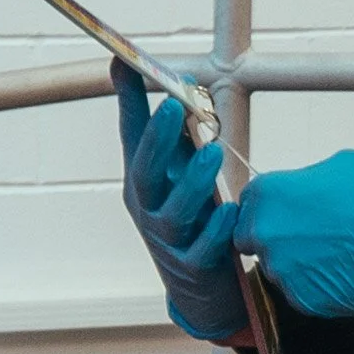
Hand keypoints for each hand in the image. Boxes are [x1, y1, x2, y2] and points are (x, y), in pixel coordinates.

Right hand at [115, 63, 244, 343]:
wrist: (200, 290)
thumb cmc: (192, 219)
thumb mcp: (178, 173)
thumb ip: (174, 133)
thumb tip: (172, 80)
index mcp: (142, 181)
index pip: (131, 137)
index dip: (127, 102)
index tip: (123, 63)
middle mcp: (148, 208)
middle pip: (144, 173)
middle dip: (157, 139)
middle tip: (174, 106)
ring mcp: (168, 240)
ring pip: (173, 212)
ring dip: (192, 181)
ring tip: (212, 152)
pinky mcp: (194, 266)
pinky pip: (203, 248)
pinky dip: (216, 230)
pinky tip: (230, 211)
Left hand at [233, 152, 353, 319]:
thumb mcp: (336, 167)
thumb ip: (304, 183)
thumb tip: (302, 191)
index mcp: (269, 194)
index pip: (247, 204)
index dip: (267, 209)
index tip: (282, 213)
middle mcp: (266, 233)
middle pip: (253, 239)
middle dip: (274, 238)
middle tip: (307, 236)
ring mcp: (282, 269)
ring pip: (278, 268)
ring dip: (296, 263)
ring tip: (333, 253)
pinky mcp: (301, 298)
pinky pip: (299, 291)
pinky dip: (315, 285)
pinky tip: (340, 270)